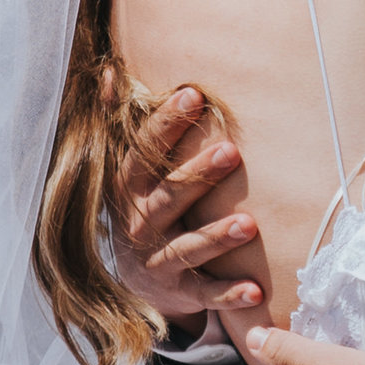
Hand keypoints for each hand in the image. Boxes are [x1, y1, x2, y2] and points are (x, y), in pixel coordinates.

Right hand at [108, 85, 263, 335]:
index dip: (164, 125)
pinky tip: (256, 291)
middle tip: (231, 152)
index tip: (192, 94)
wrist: (133, 282)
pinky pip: (205, 294)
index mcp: (127, 190)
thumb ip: (120, 122)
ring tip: (249, 225)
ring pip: (187, 248)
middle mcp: (138, 226)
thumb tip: (108, 70)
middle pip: (167, 199)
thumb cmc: (140, 208)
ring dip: (217, 237)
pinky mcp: (179, 292)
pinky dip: (229, 294)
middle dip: (197, 176)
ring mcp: (158, 261)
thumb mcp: (125, 169)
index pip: (142, 154)